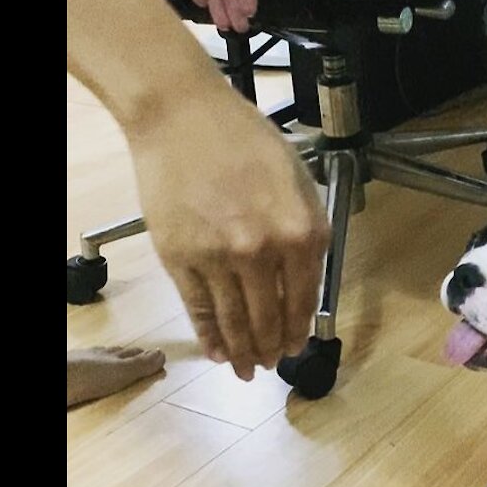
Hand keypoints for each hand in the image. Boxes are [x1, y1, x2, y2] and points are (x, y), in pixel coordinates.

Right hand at [127, 92, 328, 380]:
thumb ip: (306, 229)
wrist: (182, 116)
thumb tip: (306, 277)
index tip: (296, 345)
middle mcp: (263, 251)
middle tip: (271, 363)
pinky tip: (216, 352)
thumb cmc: (242, 138)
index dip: (299, 329)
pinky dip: (209, 337)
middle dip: (271, 348)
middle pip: (270, 319)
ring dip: (243, 352)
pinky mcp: (181, 261)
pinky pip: (200, 311)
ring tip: (246, 369)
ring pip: (235, 323)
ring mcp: (219, 259)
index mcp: (302, 231)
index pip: (304, 299)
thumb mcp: (297, 179)